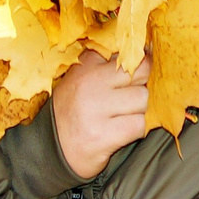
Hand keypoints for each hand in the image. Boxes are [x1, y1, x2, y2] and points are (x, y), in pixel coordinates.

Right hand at [52, 51, 151, 179]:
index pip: (128, 52)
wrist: (50, 149)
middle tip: (129, 99)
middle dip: (142, 86)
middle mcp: (89, 84)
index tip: (142, 72)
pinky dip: (136, 130)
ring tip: (121, 117)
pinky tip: (121, 132)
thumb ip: (106, 64)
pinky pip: (139, 125)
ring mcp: (95, 110)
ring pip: (143, 100)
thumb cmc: (73, 112)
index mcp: (86, 66)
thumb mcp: (81, 79)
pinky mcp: (103, 135)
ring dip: (140, 111)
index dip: (143, 62)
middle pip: (142, 72)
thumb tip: (148, 50)